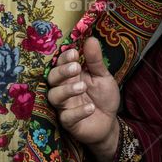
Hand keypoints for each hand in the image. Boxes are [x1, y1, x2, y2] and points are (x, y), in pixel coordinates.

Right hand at [47, 36, 120, 160]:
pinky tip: (91, 107)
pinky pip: (67, 117)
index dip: (64, 58)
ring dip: (67, 90)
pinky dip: (78, 112)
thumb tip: (90, 39)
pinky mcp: (69, 123)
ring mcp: (64, 106)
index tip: (74, 53)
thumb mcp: (102, 76)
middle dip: (62, 72)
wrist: (109, 123)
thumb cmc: (103, 97)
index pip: (60, 63)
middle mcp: (63, 89)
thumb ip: (95, 60)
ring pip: (54, 96)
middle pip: (52, 78)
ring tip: (83, 87)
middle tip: (76, 68)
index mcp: (71, 76)